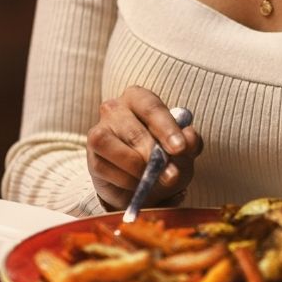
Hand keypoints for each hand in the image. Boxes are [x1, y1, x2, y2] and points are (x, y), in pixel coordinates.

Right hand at [86, 86, 202, 209]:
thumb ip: (190, 142)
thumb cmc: (164, 152)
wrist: (140, 177)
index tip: (180, 149)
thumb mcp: (182, 147)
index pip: (152, 108)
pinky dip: (126, 181)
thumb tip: (189, 139)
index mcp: (139, 97)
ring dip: (139, 170)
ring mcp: (99, 132)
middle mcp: (114, 109)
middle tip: (172, 176)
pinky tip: (137, 183)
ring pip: (118, 151)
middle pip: (135, 132)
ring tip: (153, 179)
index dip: (167, 128)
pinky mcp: (92, 157)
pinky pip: (107, 170)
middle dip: (155, 157)